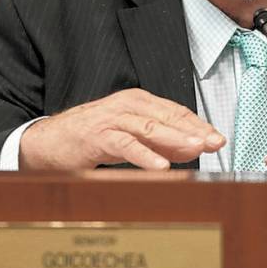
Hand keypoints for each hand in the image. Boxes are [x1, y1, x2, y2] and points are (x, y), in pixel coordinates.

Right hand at [19, 88, 225, 169]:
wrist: (49, 142)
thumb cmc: (92, 138)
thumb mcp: (132, 137)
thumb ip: (160, 141)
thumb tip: (193, 149)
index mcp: (140, 101)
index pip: (176, 112)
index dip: (199, 125)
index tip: (218, 139)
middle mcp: (129, 104)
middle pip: (169, 116)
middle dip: (194, 131)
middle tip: (215, 143)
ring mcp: (113, 118)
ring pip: (151, 127)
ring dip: (176, 138)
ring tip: (196, 150)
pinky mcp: (99, 135)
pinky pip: (126, 144)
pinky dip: (144, 155)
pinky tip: (160, 165)